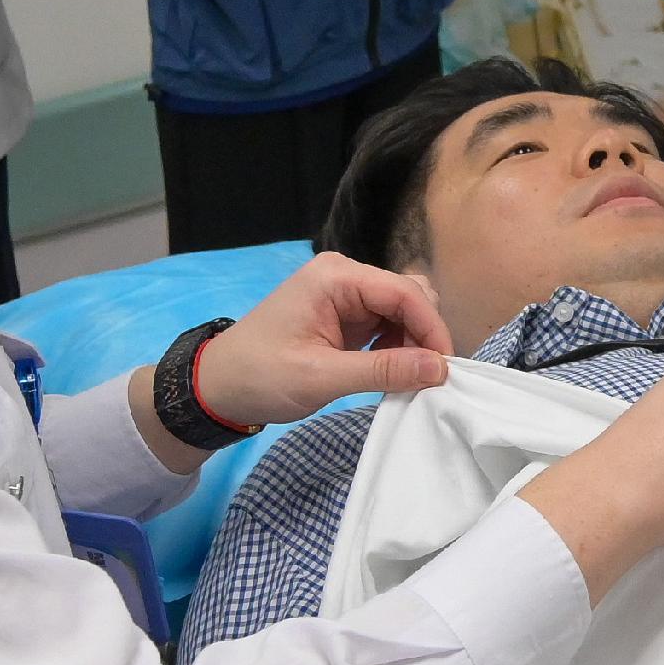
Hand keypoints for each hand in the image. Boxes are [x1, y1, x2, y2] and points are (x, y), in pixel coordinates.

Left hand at [180, 252, 451, 438]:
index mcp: (335, 278)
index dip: (432, 329)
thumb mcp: (322, 377)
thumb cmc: (261, 376)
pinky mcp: (345, 317)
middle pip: (408, 297)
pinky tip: (392, 373)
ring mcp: (345, 296)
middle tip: (426, 379)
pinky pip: (387, 326)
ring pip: (402, 313)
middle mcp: (344, 277)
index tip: (446, 369)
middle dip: (423, 336)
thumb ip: (383, 369)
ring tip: (407, 379)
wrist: (217, 386)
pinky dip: (397, 349)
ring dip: (411, 345)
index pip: (405, 293)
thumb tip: (439, 369)